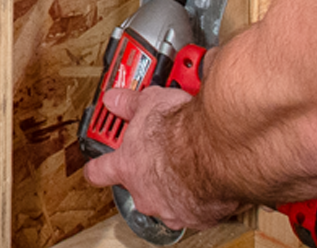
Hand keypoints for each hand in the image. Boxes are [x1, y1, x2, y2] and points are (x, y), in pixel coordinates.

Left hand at [83, 86, 238, 230]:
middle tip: (162, 152)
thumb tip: (114, 99)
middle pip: (137, 187)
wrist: (218, 147)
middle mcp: (145, 193)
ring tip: (191, 162)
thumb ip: (129, 104)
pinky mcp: (199, 217)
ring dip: (176, 185)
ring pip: (168, 200)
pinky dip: (203, 195)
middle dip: (148, 172)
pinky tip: (210, 175)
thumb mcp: (150, 103)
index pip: (99, 172)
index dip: (98, 167)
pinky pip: (198, 208)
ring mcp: (171, 208)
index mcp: (127, 167)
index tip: (99, 164)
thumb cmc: (183, 129)